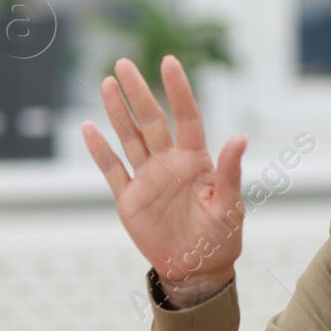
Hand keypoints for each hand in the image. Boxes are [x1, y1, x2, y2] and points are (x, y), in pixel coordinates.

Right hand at [82, 56, 246, 305]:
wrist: (198, 269)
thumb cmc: (222, 236)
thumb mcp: (230, 204)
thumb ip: (230, 170)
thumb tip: (240, 137)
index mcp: (196, 161)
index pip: (187, 117)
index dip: (178, 90)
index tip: (169, 62)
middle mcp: (170, 163)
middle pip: (152, 121)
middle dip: (139, 93)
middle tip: (124, 63)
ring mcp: (148, 179)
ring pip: (130, 138)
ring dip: (118, 113)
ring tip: (107, 83)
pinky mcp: (129, 199)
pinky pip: (112, 170)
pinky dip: (101, 151)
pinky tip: (90, 128)